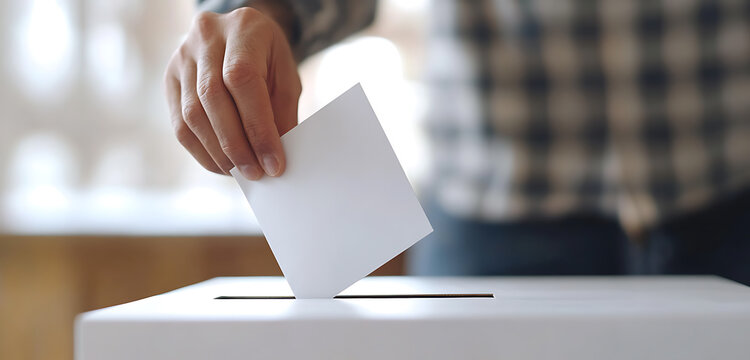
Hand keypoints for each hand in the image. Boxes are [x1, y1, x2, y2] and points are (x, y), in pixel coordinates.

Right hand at [164, 7, 300, 179]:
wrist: (240, 34)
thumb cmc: (269, 58)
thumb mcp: (286, 75)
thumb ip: (282, 112)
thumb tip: (272, 156)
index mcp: (243, 28)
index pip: (243, 80)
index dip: (257, 127)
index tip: (273, 163)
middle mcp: (206, 36)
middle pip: (213, 99)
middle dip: (236, 145)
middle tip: (256, 174)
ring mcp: (182, 57)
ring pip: (193, 114)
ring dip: (218, 153)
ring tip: (241, 173)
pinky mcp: (170, 78)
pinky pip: (180, 123)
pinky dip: (202, 151)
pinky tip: (222, 166)